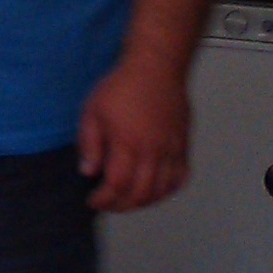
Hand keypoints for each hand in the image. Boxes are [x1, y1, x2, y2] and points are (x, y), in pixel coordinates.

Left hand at [78, 59, 190, 212]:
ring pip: (162, 190)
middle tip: (108, 203)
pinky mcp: (183, 145)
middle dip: (121, 205)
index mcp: (128, 144)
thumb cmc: (121, 86)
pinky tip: (156, 190)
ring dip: (144, 202)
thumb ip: (89, 144)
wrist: (156, 67)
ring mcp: (172, 150)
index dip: (104, 199)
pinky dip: (168, 190)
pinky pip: (181, 177)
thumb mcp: (93, 111)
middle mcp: (153, 152)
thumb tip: (88, 172)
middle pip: (141, 194)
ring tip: (128, 199)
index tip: (93, 200)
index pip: (117, 185)